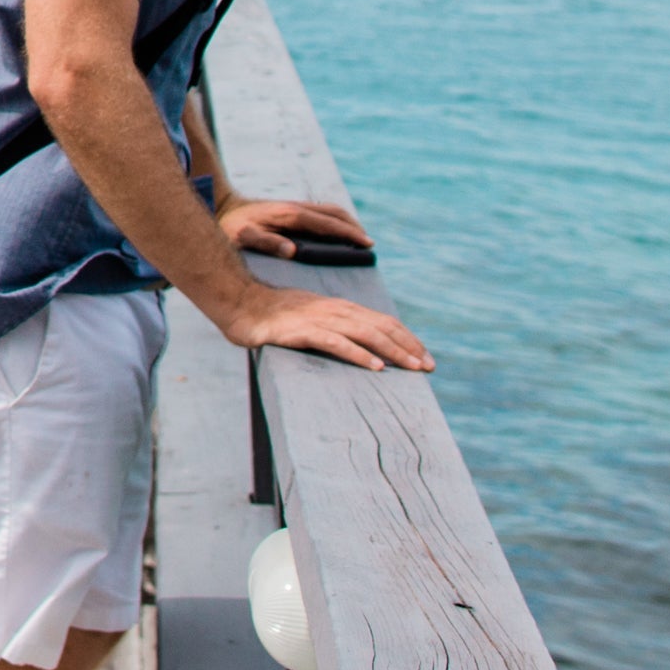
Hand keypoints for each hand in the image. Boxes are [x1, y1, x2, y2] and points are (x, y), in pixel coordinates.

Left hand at [219, 198, 368, 260]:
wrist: (220, 207)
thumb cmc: (231, 227)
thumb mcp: (244, 237)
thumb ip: (267, 243)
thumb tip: (293, 251)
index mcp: (290, 215)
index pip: (328, 223)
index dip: (349, 234)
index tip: (367, 245)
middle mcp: (295, 207)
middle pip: (335, 213)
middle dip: (354, 227)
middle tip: (369, 245)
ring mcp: (294, 206)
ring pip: (329, 210)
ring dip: (346, 222)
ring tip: (358, 240)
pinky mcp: (290, 209)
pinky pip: (320, 213)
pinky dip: (335, 221)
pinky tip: (336, 234)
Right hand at [221, 282, 434, 371]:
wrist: (239, 302)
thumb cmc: (273, 314)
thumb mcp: (310, 319)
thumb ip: (333, 327)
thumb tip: (357, 343)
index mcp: (340, 307)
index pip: (382, 321)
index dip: (406, 337)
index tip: (424, 355)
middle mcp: (335, 310)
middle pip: (380, 327)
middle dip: (408, 346)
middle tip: (430, 366)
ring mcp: (319, 319)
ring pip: (365, 334)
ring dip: (393, 351)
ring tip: (413, 367)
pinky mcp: (302, 331)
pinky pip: (336, 343)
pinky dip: (358, 354)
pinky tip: (375, 366)